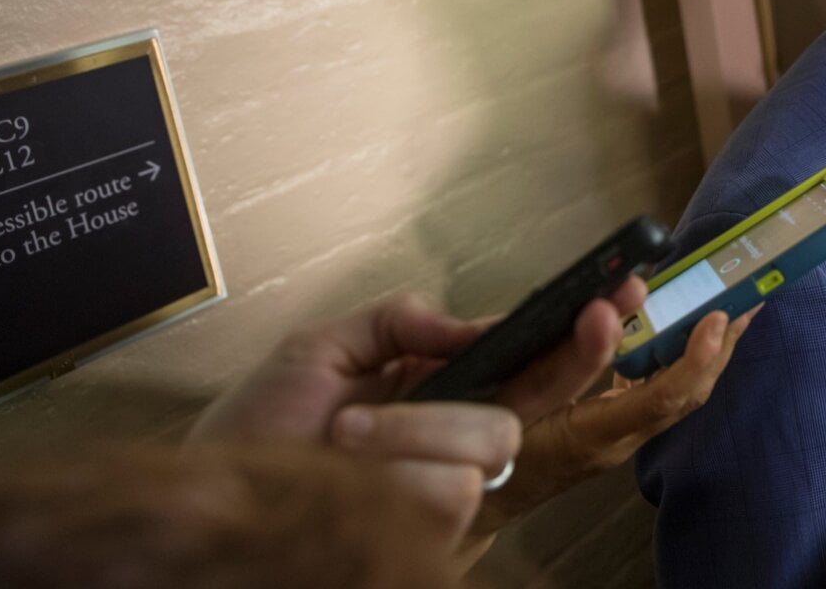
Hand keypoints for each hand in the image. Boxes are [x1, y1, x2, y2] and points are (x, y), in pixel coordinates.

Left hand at [190, 279, 645, 541]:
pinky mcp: (429, 534)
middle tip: (598, 315)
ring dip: (412, 425)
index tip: (621, 291)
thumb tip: (468, 323)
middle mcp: (457, 442)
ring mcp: (447, 491)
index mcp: (445, 392)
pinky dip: (391, 460)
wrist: (203, 505)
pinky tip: (347, 462)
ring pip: (489, 440)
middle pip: (540, 398)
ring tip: (343, 430)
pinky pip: (446, 484)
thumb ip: (398, 320)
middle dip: (567, 355)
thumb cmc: (254, 435)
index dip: (584, 331)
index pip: (533, 361)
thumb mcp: (322, 348)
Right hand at [475, 305, 755, 532]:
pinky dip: (675, 358)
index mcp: (594, 436)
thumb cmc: (484, 448)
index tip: (718, 316)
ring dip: (706, 352)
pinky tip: (679, 330)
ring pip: (677, 395)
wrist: (480, 498)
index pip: (663, 399)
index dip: (696, 358)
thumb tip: (607, 313)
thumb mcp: (509, 403)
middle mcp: (618, 440)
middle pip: (686, 396)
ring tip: (730, 308)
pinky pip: (657, 392)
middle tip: (749, 299)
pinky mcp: (612, 428)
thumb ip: (557, 362)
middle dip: (721, 349)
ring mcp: (619, 437)